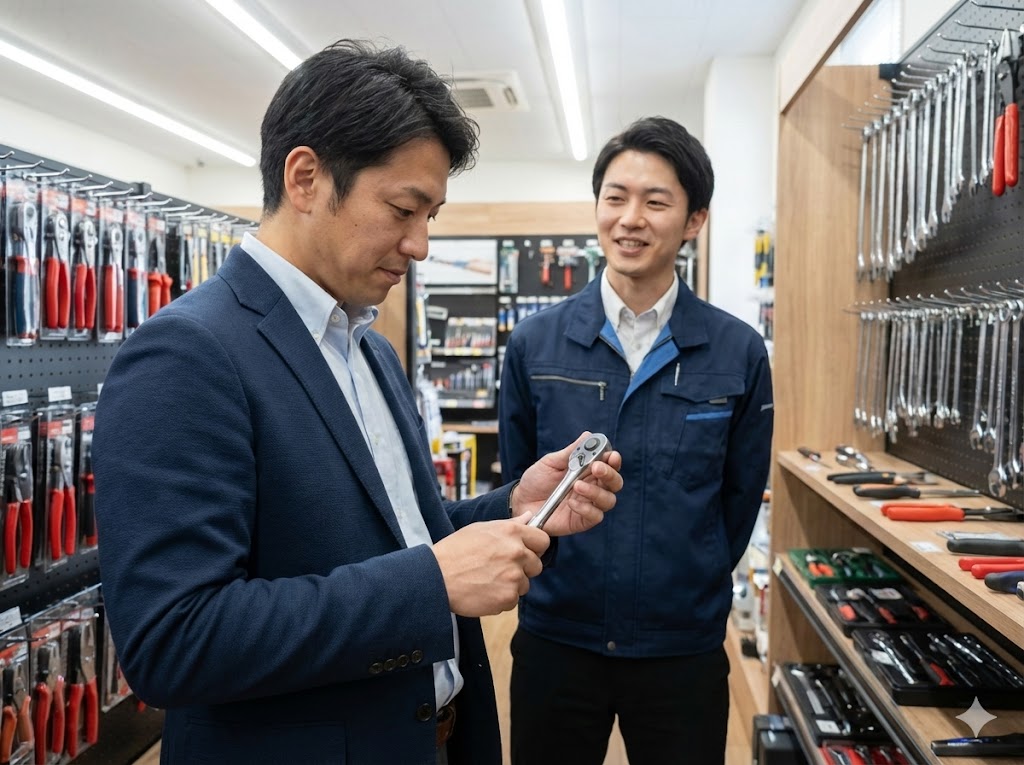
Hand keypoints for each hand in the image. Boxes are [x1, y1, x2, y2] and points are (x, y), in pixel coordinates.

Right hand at [432, 514, 549, 616]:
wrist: (436, 577)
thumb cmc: (455, 551)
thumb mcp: (481, 529)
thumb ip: (510, 524)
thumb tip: (530, 517)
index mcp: (512, 533)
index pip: (543, 541)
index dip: (534, 548)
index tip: (525, 552)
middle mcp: (517, 553)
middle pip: (536, 565)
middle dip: (523, 569)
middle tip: (499, 568)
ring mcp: (514, 577)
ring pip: (524, 584)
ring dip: (510, 585)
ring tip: (487, 579)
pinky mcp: (508, 598)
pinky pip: (512, 600)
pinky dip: (501, 599)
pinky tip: (484, 591)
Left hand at [511, 432, 622, 535]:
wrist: (521, 501)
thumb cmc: (537, 479)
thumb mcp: (551, 462)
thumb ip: (570, 452)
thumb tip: (588, 435)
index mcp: (589, 471)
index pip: (610, 464)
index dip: (613, 459)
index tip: (611, 455)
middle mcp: (594, 487)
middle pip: (615, 483)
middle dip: (610, 474)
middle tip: (596, 468)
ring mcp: (589, 505)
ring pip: (608, 500)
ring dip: (596, 492)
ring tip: (577, 485)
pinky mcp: (582, 521)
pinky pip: (595, 516)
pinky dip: (586, 509)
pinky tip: (571, 503)